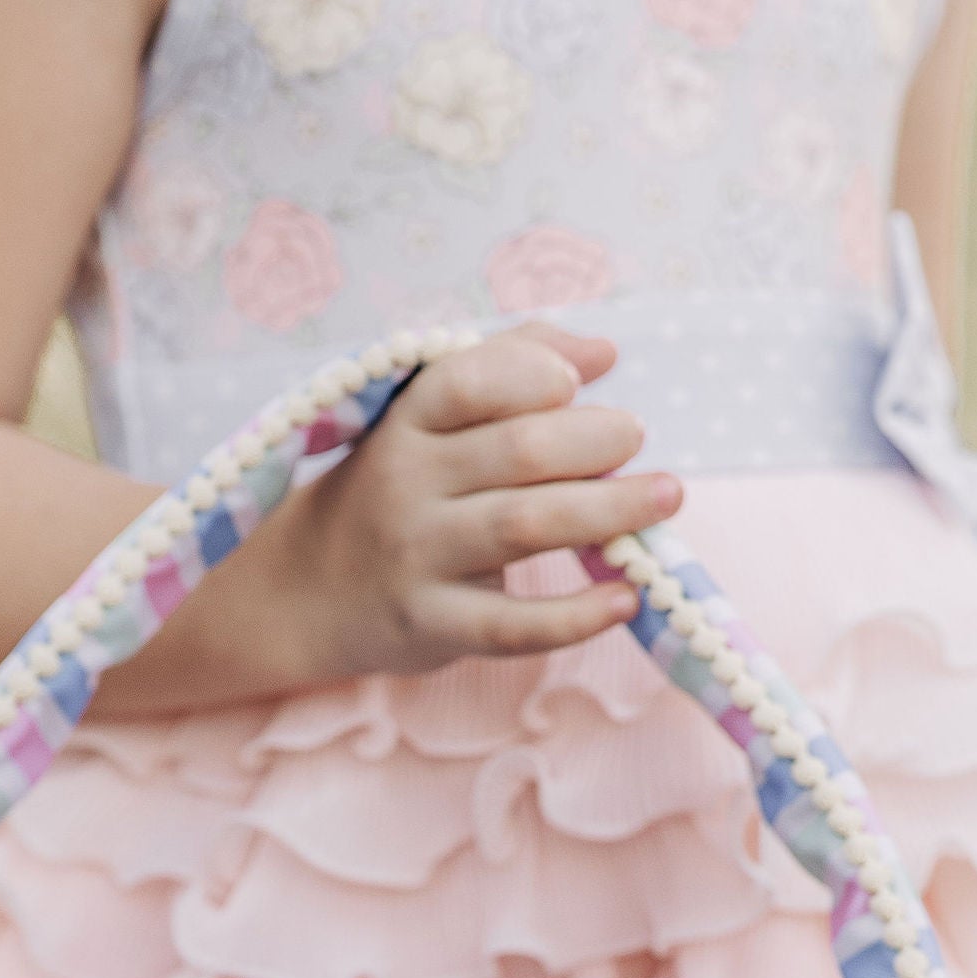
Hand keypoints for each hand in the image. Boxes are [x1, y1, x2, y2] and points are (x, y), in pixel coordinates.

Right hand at [269, 327, 682, 679]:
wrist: (312, 590)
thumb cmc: (398, 491)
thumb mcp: (428, 420)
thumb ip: (509, 366)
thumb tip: (601, 351)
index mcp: (407, 423)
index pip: (467, 381)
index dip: (530, 376)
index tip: (576, 384)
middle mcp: (406, 484)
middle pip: (517, 452)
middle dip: (593, 440)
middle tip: (637, 440)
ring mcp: (417, 558)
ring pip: (525, 525)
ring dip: (608, 510)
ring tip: (665, 498)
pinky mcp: (432, 625)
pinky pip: (512, 624)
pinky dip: (575, 615)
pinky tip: (624, 598)